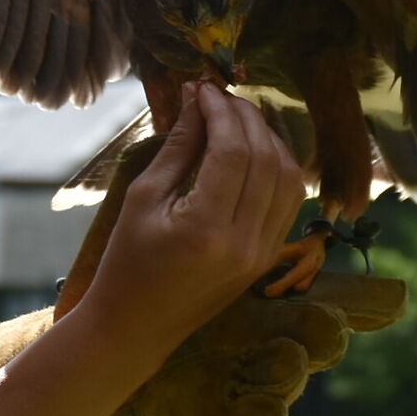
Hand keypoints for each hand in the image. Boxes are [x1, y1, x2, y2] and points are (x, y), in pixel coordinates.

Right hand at [75, 83, 308, 354]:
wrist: (136, 326)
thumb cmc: (126, 261)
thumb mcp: (143, 198)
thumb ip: (178, 147)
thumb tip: (196, 98)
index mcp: (206, 229)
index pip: (232, 152)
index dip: (222, 112)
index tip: (204, 89)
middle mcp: (244, 243)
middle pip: (266, 160)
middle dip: (247, 118)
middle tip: (222, 97)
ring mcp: (262, 253)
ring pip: (289, 178)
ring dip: (270, 139)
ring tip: (240, 117)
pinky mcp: (267, 257)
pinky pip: (289, 201)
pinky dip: (278, 167)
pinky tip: (255, 148)